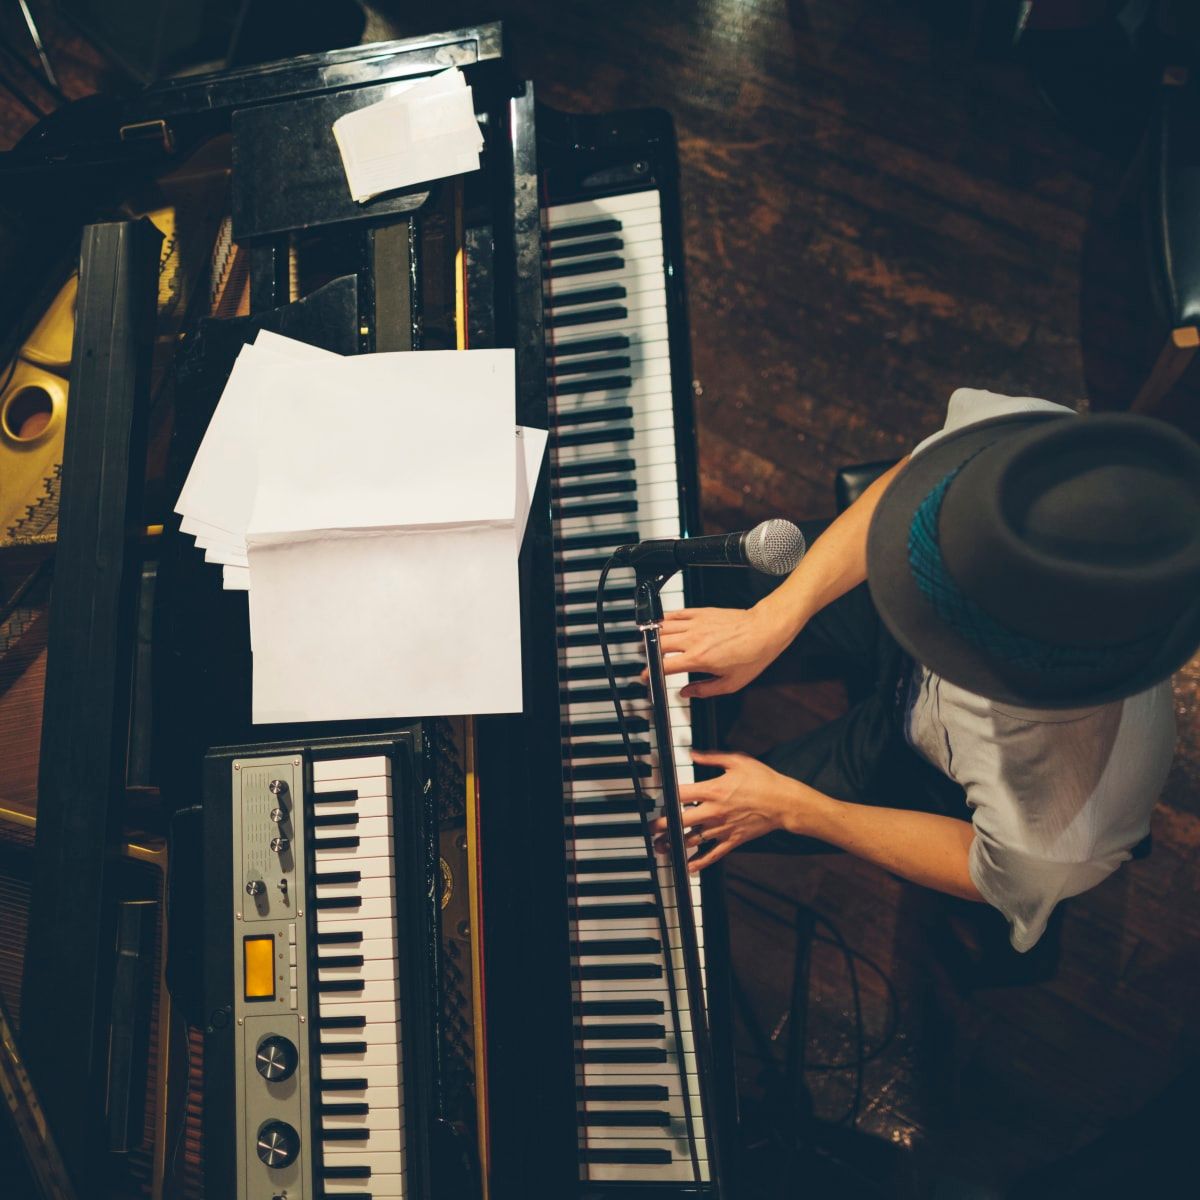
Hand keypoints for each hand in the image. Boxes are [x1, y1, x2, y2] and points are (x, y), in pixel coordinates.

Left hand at [651, 749, 800, 870]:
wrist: (784, 802)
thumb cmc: (763, 779)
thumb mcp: (737, 760)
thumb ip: (712, 758)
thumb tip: (692, 753)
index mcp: (713, 790)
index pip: (680, 794)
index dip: (665, 797)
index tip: (656, 799)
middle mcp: (714, 811)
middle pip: (680, 820)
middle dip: (661, 826)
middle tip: (649, 829)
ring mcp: (722, 828)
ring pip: (692, 840)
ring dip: (674, 845)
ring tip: (660, 847)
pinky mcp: (732, 840)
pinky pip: (712, 854)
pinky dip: (699, 862)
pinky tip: (688, 867)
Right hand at [656, 605, 792, 698]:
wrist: (764, 630)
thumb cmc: (752, 655)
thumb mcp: (730, 683)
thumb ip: (704, 690)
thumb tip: (686, 693)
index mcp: (698, 659)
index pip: (664, 666)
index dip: (650, 673)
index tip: (647, 676)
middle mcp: (693, 639)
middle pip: (658, 644)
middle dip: (648, 653)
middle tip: (648, 659)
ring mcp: (696, 623)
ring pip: (663, 627)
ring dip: (654, 635)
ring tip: (652, 643)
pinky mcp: (701, 612)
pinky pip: (676, 613)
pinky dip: (665, 619)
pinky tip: (664, 624)